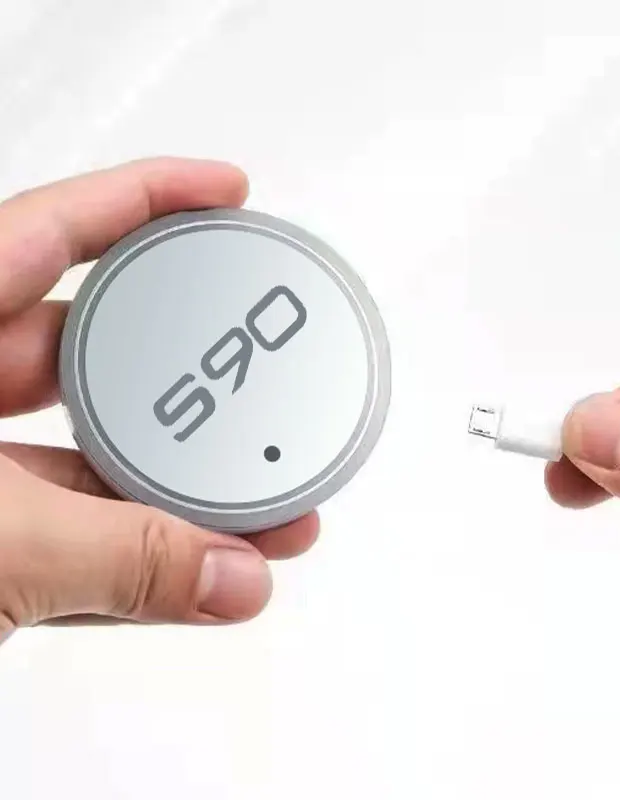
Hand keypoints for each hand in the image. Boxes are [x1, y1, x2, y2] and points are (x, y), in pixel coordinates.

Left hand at [0, 158, 317, 643]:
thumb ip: (115, 561)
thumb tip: (233, 576)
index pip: (52, 229)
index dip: (147, 195)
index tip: (228, 190)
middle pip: (102, 349)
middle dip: (198, 368)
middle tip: (266, 369)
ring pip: (100, 448)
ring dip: (186, 475)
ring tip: (266, 495)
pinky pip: (82, 520)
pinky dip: (145, 539)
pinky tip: (205, 554)